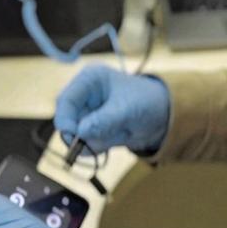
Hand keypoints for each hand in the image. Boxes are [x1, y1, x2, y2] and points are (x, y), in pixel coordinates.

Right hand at [54, 64, 170, 153]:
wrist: (161, 116)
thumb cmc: (146, 102)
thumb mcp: (127, 110)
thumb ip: (104, 121)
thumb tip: (80, 132)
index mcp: (90, 80)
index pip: (66, 99)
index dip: (65, 119)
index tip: (73, 135)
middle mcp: (83, 95)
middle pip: (65, 118)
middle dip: (76, 134)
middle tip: (89, 146)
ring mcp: (85, 113)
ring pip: (74, 134)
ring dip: (89, 142)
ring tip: (114, 137)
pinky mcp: (90, 129)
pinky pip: (84, 143)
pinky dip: (95, 147)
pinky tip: (113, 140)